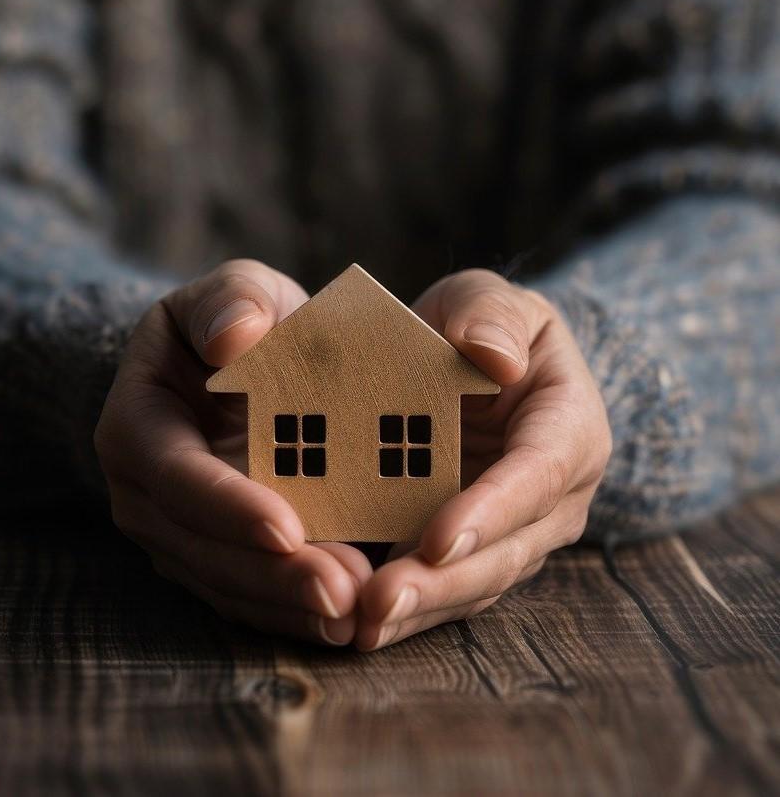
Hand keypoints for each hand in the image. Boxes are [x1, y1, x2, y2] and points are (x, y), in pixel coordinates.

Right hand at [95, 259, 371, 646]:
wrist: (231, 365)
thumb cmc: (236, 323)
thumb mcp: (237, 291)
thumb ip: (235, 300)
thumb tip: (237, 337)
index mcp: (137, 426)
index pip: (177, 476)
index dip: (229, 505)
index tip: (288, 528)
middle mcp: (145, 493)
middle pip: (203, 548)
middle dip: (272, 576)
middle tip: (342, 593)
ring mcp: (175, 533)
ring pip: (227, 584)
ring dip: (289, 605)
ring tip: (355, 614)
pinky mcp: (210, 556)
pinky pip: (247, 595)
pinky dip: (292, 611)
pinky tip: (347, 619)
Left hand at [355, 269, 611, 649]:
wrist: (484, 369)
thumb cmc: (484, 327)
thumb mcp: (489, 300)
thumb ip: (491, 315)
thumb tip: (494, 356)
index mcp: (569, 427)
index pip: (538, 473)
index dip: (492, 509)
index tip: (438, 540)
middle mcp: (554, 494)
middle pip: (508, 549)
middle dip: (444, 582)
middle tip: (380, 604)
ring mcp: (518, 529)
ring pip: (477, 582)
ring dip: (421, 609)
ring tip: (362, 626)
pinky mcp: (478, 549)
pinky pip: (448, 587)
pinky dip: (409, 607)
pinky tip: (358, 621)